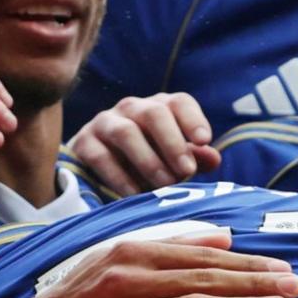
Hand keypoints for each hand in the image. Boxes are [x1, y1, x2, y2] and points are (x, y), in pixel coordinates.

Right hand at [0, 231, 297, 297]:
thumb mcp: (118, 259)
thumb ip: (170, 246)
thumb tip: (223, 236)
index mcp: (130, 254)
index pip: (201, 257)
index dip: (246, 263)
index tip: (282, 268)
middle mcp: (126, 282)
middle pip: (203, 280)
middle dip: (253, 283)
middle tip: (294, 287)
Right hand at [66, 93, 219, 196]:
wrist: (99, 169)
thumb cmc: (148, 162)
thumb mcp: (173, 160)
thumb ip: (194, 157)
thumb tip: (213, 158)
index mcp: (159, 107)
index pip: (178, 102)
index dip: (193, 119)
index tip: (205, 140)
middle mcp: (132, 108)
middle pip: (153, 113)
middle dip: (172, 142)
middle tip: (186, 170)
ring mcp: (105, 122)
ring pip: (126, 132)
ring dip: (148, 160)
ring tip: (164, 184)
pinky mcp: (83, 143)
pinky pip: (101, 156)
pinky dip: (120, 177)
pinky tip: (135, 194)